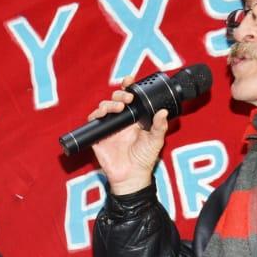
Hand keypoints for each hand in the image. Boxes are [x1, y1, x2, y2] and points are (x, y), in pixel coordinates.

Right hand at [87, 78, 168, 195]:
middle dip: (119, 94)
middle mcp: (121, 120)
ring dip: (109, 103)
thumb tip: (163, 112)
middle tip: (128, 98)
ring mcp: (109, 127)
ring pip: (104, 107)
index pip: (130, 98)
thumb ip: (160, 126)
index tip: (130, 80)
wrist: (132, 176)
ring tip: (118, 108)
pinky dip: (95, 115)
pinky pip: (93, 121)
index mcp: (134, 118)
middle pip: (115, 100)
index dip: (128, 87)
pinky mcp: (98, 136)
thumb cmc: (144, 159)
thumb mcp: (156, 141)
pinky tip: (102, 114)